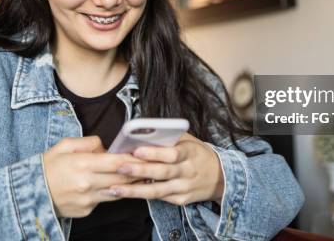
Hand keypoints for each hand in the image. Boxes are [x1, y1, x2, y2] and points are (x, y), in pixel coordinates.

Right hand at [42, 136, 144, 217]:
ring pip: (117, 191)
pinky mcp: (86, 210)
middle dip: (138, 172)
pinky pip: (104, 200)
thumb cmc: (48, 166)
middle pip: (121, 178)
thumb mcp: (64, 145)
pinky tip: (119, 186)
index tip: (146, 155)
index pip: (116, 161)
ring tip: (143, 176)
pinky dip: (112, 192)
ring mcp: (87, 199)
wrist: (30, 193)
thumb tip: (106, 147)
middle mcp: (87, 183)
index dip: (134, 159)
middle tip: (151, 166)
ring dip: (131, 184)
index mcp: (82, 164)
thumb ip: (88, 142)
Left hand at [109, 133, 224, 205]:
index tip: (136, 149)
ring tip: (114, 188)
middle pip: (162, 172)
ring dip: (134, 190)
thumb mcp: (188, 140)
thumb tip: (142, 132)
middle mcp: (188, 172)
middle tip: (120, 167)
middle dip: (140, 170)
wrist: (219, 176)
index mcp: (190, 153)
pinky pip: (160, 198)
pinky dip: (142, 196)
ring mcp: (184, 188)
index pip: (172, 154)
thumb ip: (169, 138)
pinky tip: (126, 193)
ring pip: (157, 191)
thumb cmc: (196, 154)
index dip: (154, 153)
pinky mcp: (181, 200)